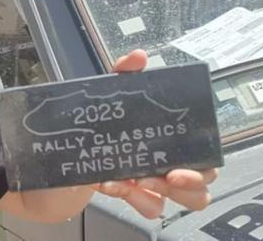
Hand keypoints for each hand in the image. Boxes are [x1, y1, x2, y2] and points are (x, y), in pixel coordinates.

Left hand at [95, 50, 217, 218]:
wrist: (60, 154)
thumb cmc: (94, 124)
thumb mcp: (108, 94)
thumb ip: (123, 72)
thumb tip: (138, 56)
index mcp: (170, 137)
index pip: (202, 154)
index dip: (201, 166)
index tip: (179, 167)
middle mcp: (168, 161)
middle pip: (202, 185)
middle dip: (189, 183)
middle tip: (165, 176)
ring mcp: (154, 183)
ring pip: (183, 201)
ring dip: (164, 194)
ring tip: (138, 181)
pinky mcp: (136, 197)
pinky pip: (149, 206)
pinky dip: (132, 198)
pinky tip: (111, 184)